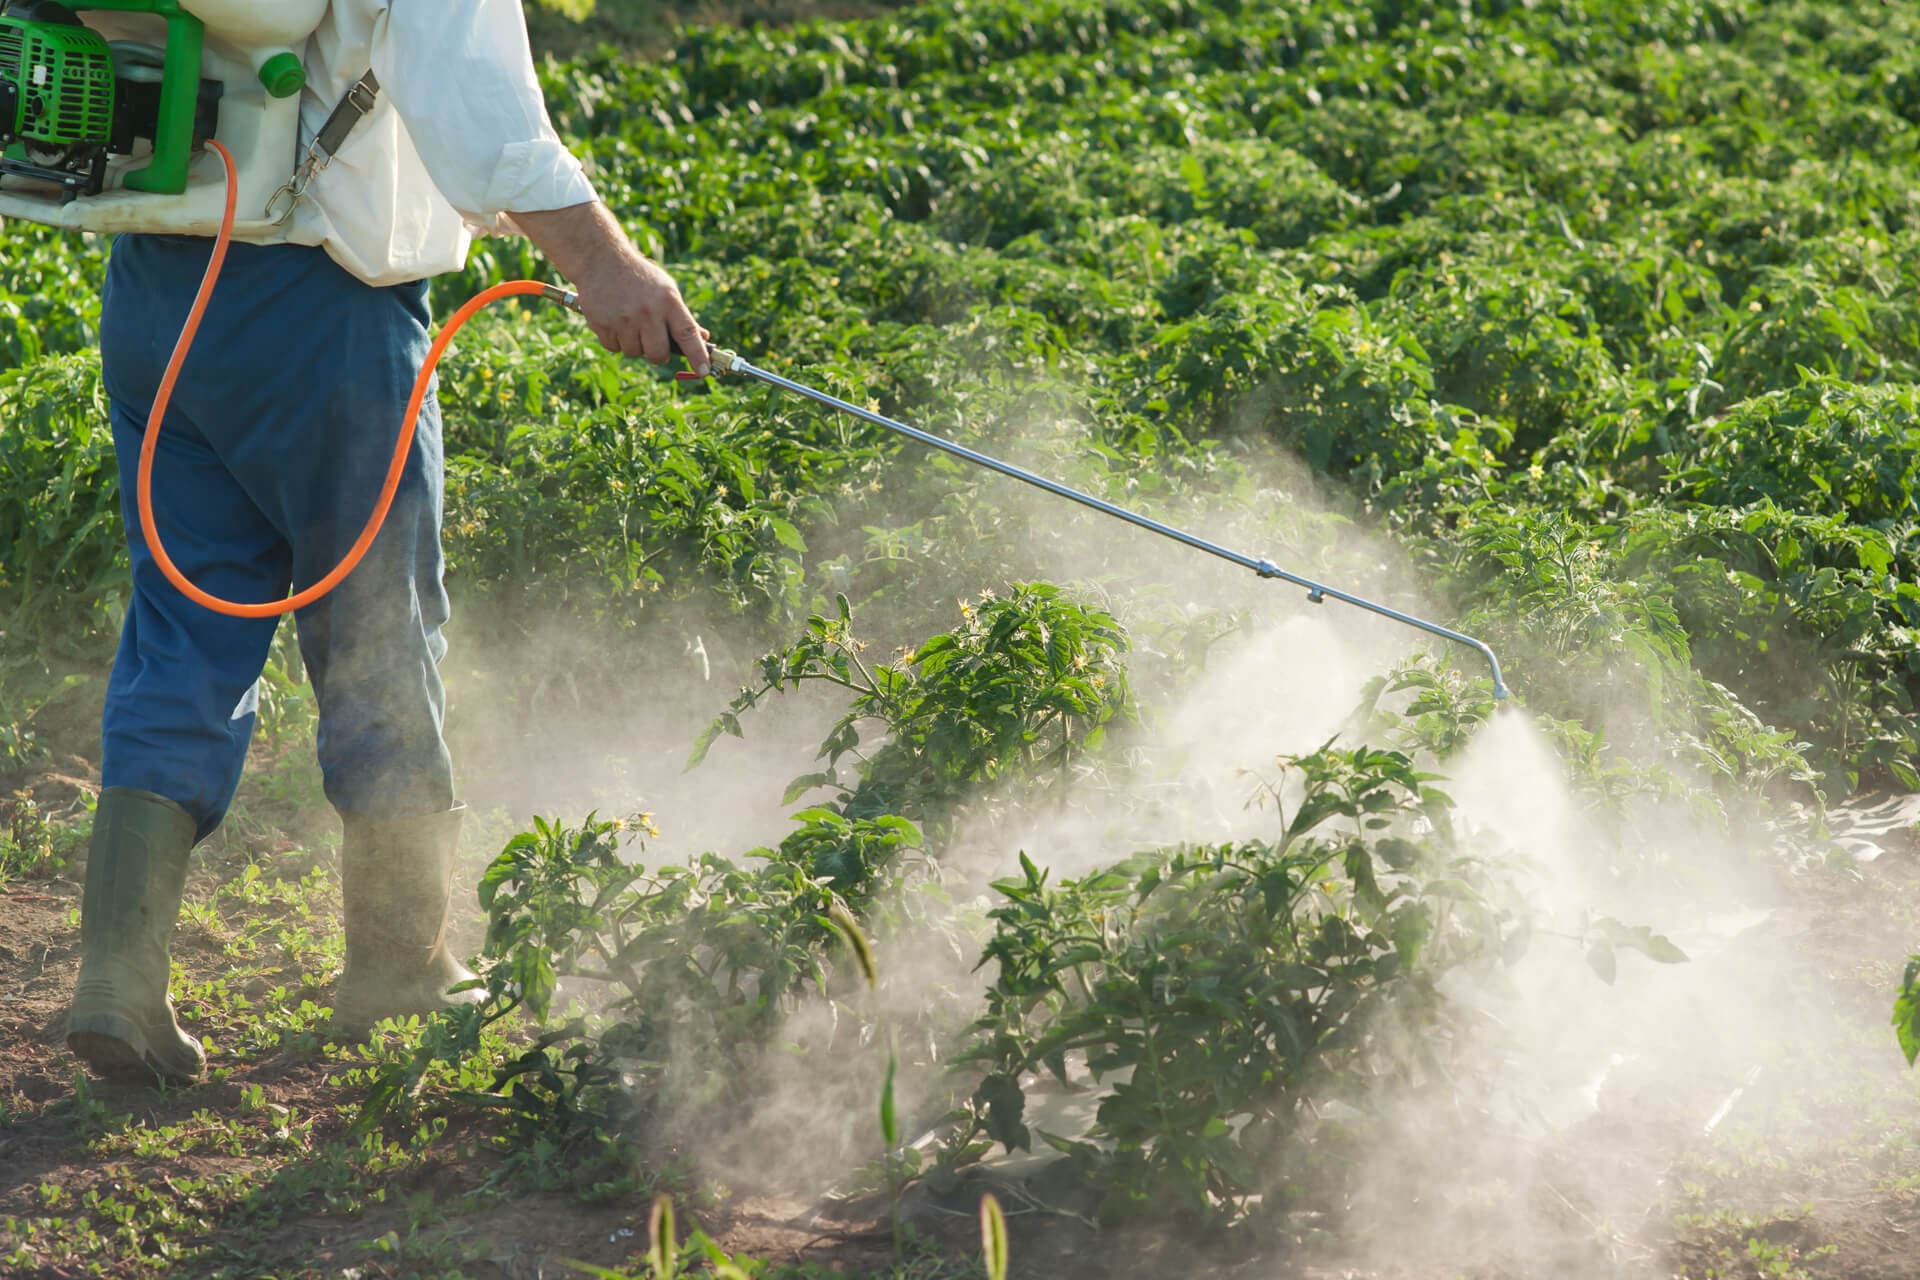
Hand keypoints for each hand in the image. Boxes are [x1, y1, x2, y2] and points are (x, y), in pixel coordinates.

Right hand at [508, 202, 711, 375]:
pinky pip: (614, 348)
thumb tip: (703, 338)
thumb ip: (682, 316)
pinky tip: (615, 320)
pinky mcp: (602, 324)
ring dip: (634, 344)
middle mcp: (647, 312)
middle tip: (653, 342)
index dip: (698, 355)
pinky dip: (616, 340)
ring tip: (629, 321)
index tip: (705, 370)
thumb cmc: (640, 278)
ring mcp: (623, 319)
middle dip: (658, 354)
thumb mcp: (666, 290)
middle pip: (659, 355)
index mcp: (668, 301)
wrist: (602, 259)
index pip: (687, 334)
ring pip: (634, 353)